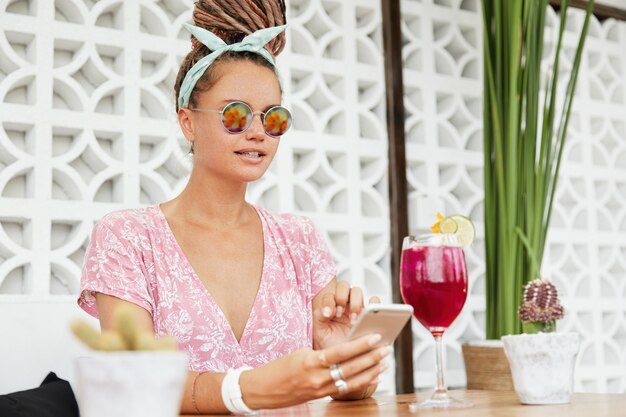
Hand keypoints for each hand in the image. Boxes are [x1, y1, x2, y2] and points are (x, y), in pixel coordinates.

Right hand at [239, 334, 389, 408]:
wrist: (265, 389)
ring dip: (371, 371)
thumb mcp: (301, 352)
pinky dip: (361, 382)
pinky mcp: (322, 396)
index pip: (341, 352)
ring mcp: (320, 389)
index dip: (360, 345)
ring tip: (384, 362)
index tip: (375, 337)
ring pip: (352, 380)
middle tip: (386, 349)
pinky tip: (373, 376)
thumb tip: (347, 349)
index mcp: (311, 361)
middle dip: (371, 357)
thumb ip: (323, 352)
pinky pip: (345, 388)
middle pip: (350, 367)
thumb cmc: (281, 366)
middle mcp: (317, 377)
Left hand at [313, 279, 380, 349]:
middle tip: (340, 313)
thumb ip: (319, 318)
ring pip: (357, 292)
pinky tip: (370, 318)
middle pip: (343, 287)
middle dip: (342, 297)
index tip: (328, 314)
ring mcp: (357, 307)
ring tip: (354, 319)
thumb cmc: (330, 343)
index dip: (329, 302)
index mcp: (330, 305)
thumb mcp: (320, 332)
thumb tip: (326, 310)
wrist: (344, 357)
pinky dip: (375, 305)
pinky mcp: (370, 313)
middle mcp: (343, 303)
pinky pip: (375, 302)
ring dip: (356, 303)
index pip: (329, 296)